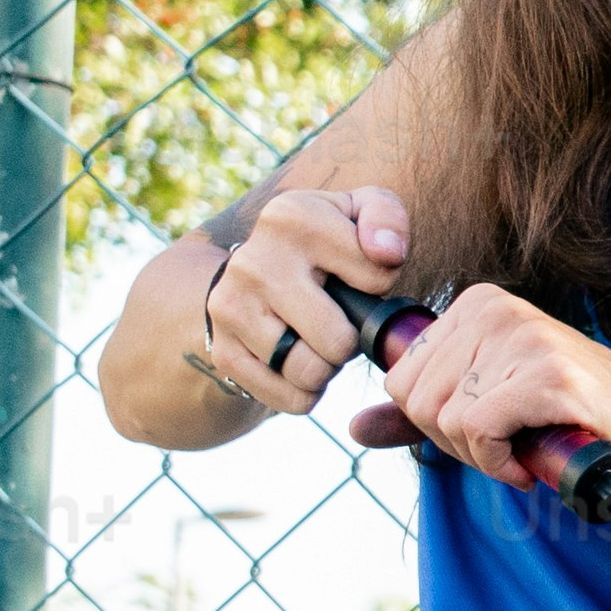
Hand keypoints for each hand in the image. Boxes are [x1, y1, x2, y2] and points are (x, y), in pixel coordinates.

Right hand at [190, 186, 409, 415]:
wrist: (254, 268)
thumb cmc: (325, 241)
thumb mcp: (359, 211)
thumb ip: (386, 218)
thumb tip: (387, 253)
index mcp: (291, 218)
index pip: (375, 277)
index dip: (379, 283)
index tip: (357, 273)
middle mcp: (254, 262)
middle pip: (338, 341)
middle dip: (351, 340)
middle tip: (339, 321)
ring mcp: (231, 309)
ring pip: (310, 373)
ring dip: (327, 368)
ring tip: (317, 341)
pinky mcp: (223, 351)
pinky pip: (289, 399)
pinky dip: (305, 392)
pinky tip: (299, 363)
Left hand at [377, 286, 610, 495]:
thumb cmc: (564, 413)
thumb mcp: (484, 401)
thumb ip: (421, 412)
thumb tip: (353, 428)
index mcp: (474, 305)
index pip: (401, 380)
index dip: (433, 425)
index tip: (482, 431)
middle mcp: (494, 310)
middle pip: (417, 401)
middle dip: (454, 444)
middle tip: (502, 448)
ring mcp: (521, 338)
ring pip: (444, 418)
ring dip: (479, 456)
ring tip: (519, 451)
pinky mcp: (543, 373)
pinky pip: (477, 430)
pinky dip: (497, 463)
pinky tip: (528, 463)